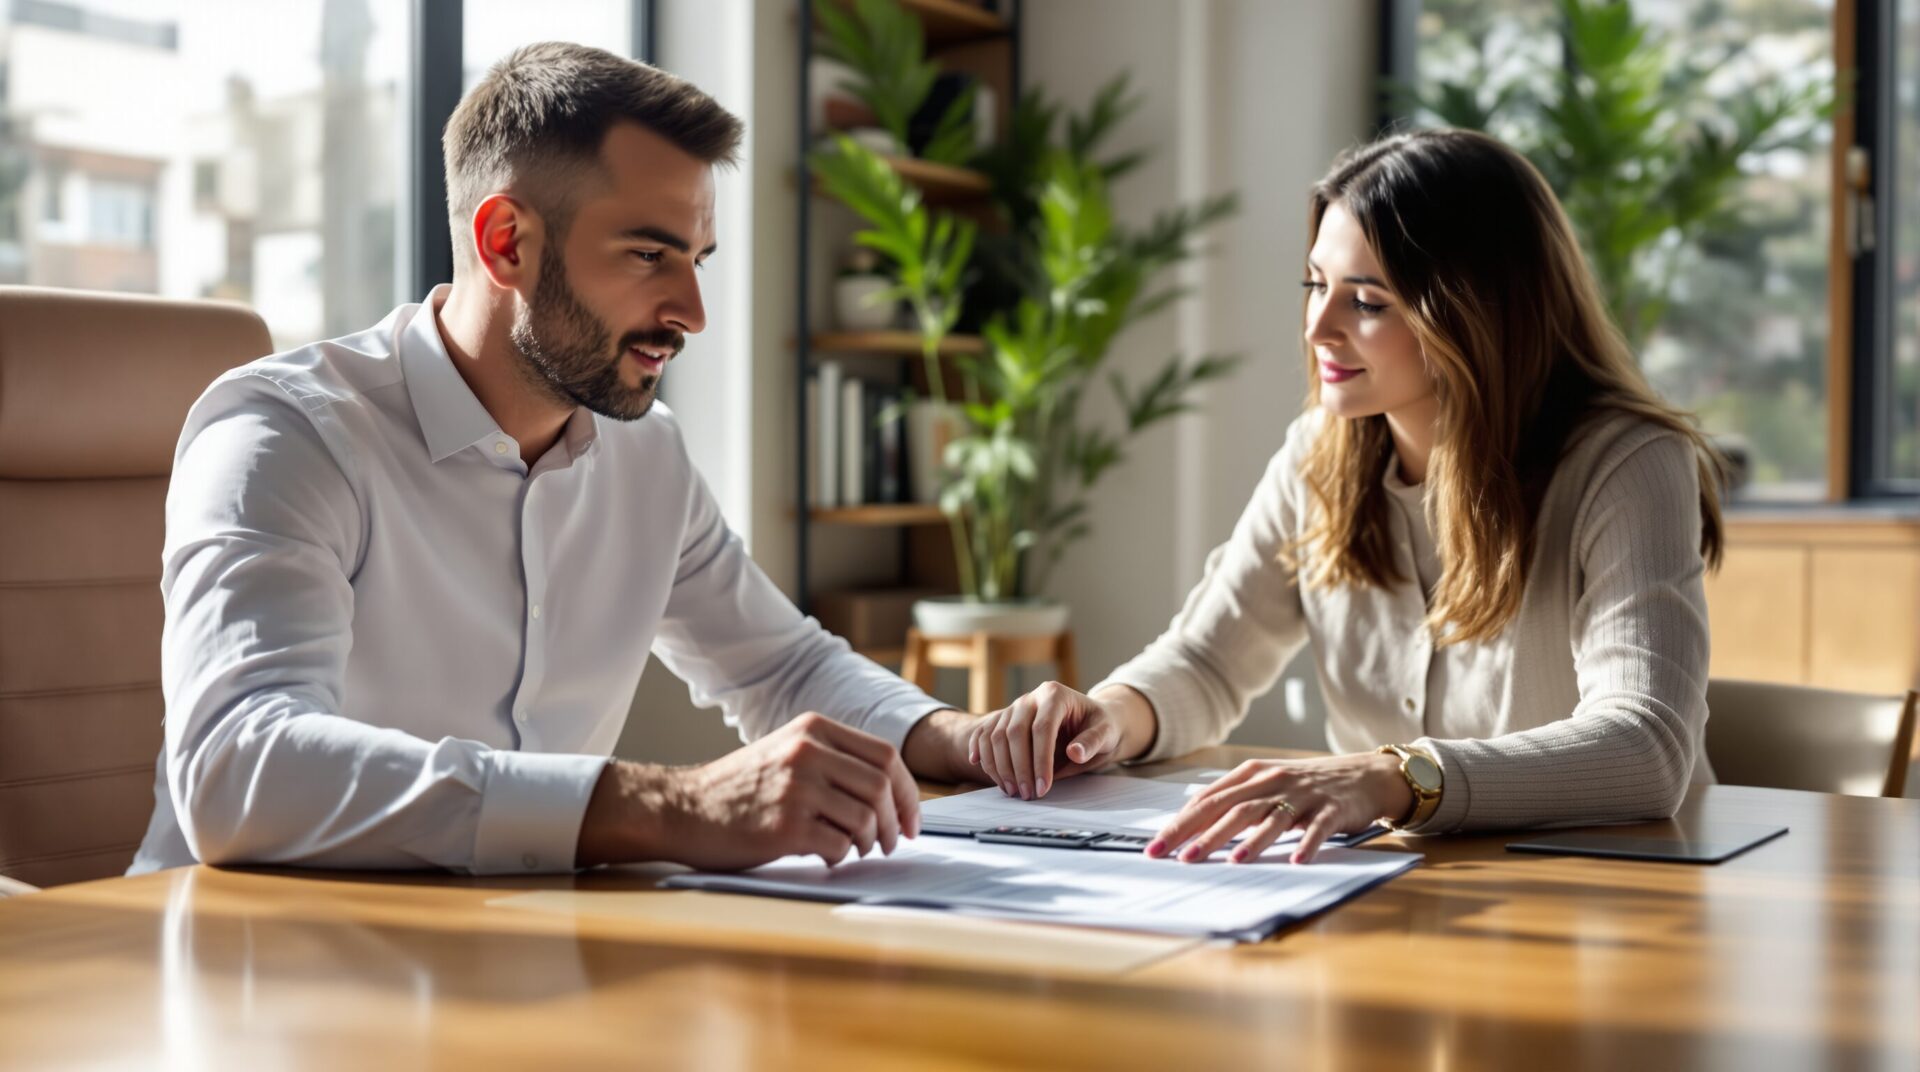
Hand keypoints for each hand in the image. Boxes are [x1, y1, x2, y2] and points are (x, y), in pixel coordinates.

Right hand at [578, 713, 919, 870]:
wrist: (683, 808)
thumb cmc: (739, 788)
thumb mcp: (787, 752)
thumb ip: (833, 761)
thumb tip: (891, 797)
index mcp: (813, 729)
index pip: (886, 756)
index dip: (908, 792)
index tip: (910, 819)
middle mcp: (807, 752)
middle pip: (881, 787)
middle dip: (896, 822)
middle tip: (893, 843)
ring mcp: (796, 788)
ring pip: (865, 819)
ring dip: (869, 843)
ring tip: (856, 850)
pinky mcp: (785, 826)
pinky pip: (838, 846)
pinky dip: (841, 857)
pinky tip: (826, 856)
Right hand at [968, 682, 1151, 798]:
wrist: (1089, 722)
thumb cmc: (1099, 727)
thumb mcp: (1106, 733)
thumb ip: (1092, 742)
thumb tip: (1075, 753)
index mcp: (1055, 695)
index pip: (1042, 728)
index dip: (1041, 760)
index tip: (1043, 787)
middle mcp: (1030, 698)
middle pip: (1014, 732)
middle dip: (1019, 768)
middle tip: (1027, 795)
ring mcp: (1013, 708)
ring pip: (995, 735)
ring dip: (1000, 767)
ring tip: (1013, 792)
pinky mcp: (1003, 719)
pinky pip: (984, 734)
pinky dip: (980, 752)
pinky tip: (981, 768)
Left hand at [1146, 752, 1412, 864]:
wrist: (1366, 774)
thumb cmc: (1309, 783)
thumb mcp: (1267, 781)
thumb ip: (1232, 793)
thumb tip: (1191, 806)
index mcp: (1252, 775)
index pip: (1209, 800)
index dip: (1181, 823)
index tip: (1156, 846)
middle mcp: (1274, 781)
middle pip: (1232, 808)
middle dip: (1200, 833)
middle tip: (1176, 856)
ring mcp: (1303, 795)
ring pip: (1270, 817)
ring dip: (1248, 840)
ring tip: (1227, 860)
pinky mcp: (1332, 809)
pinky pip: (1318, 829)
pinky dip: (1306, 845)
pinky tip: (1295, 861)